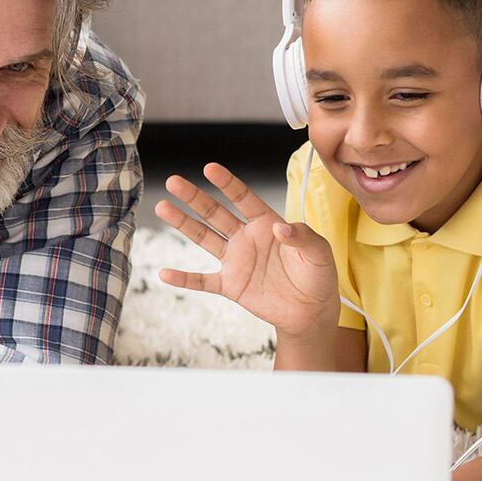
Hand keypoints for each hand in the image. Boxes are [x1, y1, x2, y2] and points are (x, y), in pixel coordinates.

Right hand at [155, 163, 338, 336]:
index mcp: (267, 223)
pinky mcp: (231, 286)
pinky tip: (165, 273)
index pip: (243, 198)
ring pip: (204, 238)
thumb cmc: (317, 276)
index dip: (227, 183)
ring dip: (183, 224)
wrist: (311, 311)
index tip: (210, 169)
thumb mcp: (318, 252)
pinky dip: (184, 279)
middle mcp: (246, 238)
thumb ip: (302, 236)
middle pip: (215, 213)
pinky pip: (203, 281)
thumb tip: (280, 227)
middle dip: (194, 197)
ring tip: (163, 208)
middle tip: (173, 182)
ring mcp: (236, 261)